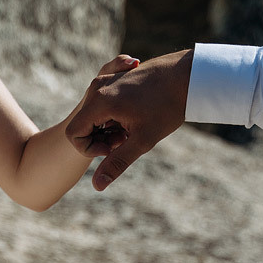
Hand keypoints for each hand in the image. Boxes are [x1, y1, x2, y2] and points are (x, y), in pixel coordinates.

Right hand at [66, 48, 193, 190]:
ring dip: (109, 127)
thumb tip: (97, 186)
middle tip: (127, 138)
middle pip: (83, 124)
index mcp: (100, 101)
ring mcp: (107, 79)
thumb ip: (116, 163)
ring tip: (133, 127)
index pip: (74, 133)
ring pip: (94, 114)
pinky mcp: (116, 77)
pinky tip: (135, 116)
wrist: (189, 75)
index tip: (113, 148)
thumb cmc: (168, 107)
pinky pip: (105, 103)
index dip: (90, 148)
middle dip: (101, 138)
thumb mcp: (142, 141)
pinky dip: (115, 115)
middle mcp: (99, 87)